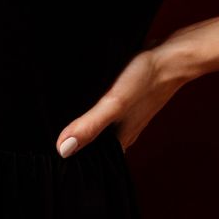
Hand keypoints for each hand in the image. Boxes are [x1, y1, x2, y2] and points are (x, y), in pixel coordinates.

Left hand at [54, 17, 218, 157]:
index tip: (48, 158)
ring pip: (98, 130)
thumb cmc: (147, 79)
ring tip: (56, 125)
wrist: (172, 56)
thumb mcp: (114, 103)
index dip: (70, 160)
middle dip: (73, 145)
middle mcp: (122, 133)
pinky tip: (81, 104)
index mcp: (119, 142)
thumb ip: (91, 125)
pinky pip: (104, 113)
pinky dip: (91, 111)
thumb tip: (63, 149)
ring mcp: (125, 118)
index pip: (91, 161)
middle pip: (93, 147)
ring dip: (82, 128)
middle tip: (46, 142)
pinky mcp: (125, 101)